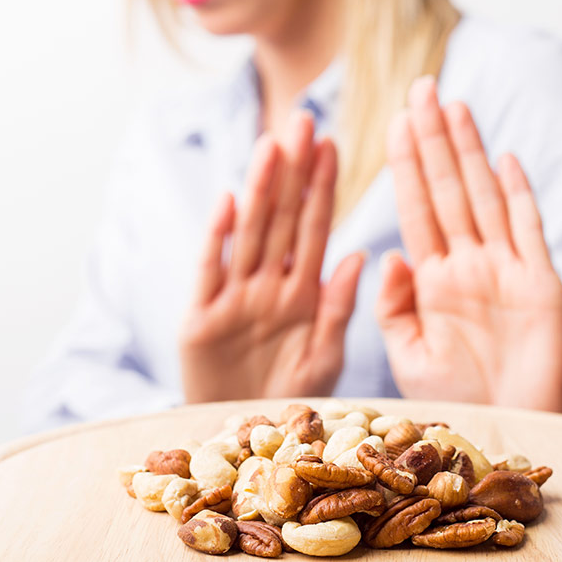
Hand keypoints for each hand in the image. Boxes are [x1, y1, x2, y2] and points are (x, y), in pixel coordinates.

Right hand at [179, 112, 364, 403]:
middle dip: (293, 171)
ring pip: (249, 235)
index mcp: (303, 295)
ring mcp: (234, 300)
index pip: (315, 230)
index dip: (323, 188)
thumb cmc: (289, 403)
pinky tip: (229, 201)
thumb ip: (340, 307)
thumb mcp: (325, 359)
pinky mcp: (201, 319)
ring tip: (271, 145)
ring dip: (260, 190)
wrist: (245, 441)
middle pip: (282, 220)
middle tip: (303, 120)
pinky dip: (218, 238)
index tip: (333, 144)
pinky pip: (211, 271)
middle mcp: (268, 288)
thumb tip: (360, 253)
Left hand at [376, 76, 561, 414]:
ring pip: (484, 199)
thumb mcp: (410, 356)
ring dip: (470, 153)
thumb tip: (386, 253)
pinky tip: (505, 159)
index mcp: (434, 281)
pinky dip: (518, 197)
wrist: (512, 436)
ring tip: (454, 107)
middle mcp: (469, 266)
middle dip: (432, 141)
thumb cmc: (460, 401)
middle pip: (447, 191)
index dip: (405, 167)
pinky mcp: (541, 286)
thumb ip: (394, 307)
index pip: (415, 210)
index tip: (391, 123)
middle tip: (419, 90)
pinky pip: (528, 233)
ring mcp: (506, 271)